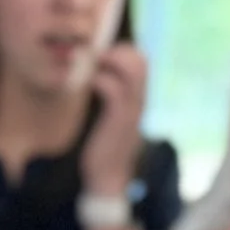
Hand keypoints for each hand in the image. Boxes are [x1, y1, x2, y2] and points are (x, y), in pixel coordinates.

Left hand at [80, 43, 150, 196]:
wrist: (107, 178)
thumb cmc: (105, 148)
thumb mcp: (111, 118)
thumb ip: (112, 98)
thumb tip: (98, 78)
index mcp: (138, 98)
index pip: (142, 61)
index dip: (123, 51)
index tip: (100, 57)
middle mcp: (139, 100)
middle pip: (141, 59)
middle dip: (117, 51)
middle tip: (94, 59)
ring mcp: (131, 109)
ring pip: (132, 70)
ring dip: (109, 61)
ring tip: (91, 68)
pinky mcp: (118, 119)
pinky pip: (113, 89)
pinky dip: (99, 80)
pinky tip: (88, 85)